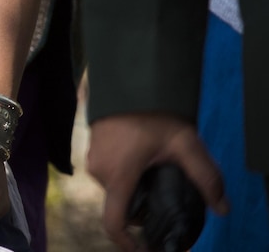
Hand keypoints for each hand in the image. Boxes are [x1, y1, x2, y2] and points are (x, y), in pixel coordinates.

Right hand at [86, 113, 226, 250]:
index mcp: (118, 176)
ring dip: (136, 187)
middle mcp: (100, 171)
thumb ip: (206, 178)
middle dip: (144, 205)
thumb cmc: (153, 113)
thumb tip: (223, 207)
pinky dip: (128, 173)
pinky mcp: (93, 146)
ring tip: (159, 171)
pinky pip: (111, 171)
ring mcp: (94, 157)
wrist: (130, 80)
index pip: (114, 222)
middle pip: (122, 203)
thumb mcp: (186, 145)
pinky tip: (145, 158)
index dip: (127, 243)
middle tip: (168, 194)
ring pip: (117, 187)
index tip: (143, 250)